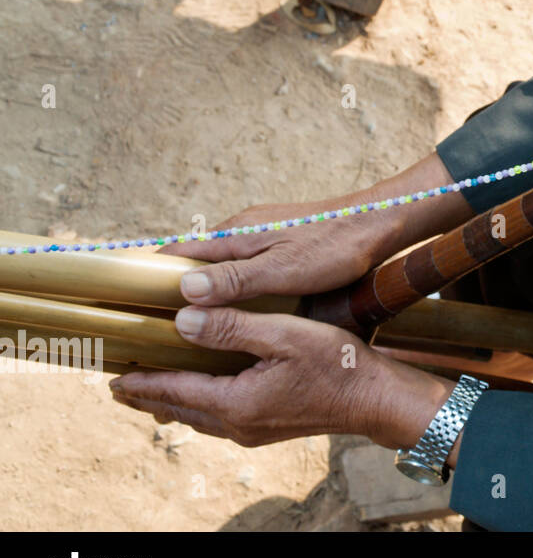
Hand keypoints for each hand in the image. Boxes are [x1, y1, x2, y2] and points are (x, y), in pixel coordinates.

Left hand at [109, 304, 457, 450]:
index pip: (173, 390)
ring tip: (151, 391)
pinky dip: (198, 405)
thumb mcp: (285, 335)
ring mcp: (254, 430)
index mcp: (236, 402)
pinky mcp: (269, 427)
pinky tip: (203, 395)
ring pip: (198, 418)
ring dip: (172, 403)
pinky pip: (219, 419)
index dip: (140, 381)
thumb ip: (232, 328)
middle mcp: (238, 424)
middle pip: (179, 410)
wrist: (375, 399)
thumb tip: (183, 322)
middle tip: (119, 385)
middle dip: (148, 396)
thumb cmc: (336, 364)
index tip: (111, 376)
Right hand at [160, 153, 471, 305]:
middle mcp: (241, 232)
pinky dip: (231, 291)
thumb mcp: (283, 271)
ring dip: (204, 294)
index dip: (147, 280)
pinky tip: (235, 314)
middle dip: (173, 294)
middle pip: (193, 264)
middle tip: (154, 334)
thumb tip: (181, 291)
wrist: (380, 223)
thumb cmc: (335, 248)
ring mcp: (262, 237)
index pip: (175, 255)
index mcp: (234, 235)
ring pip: (219, 269)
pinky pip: (243, 270)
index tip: (127, 311)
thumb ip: (234, 282)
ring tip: (187, 331)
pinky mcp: (282, 246)